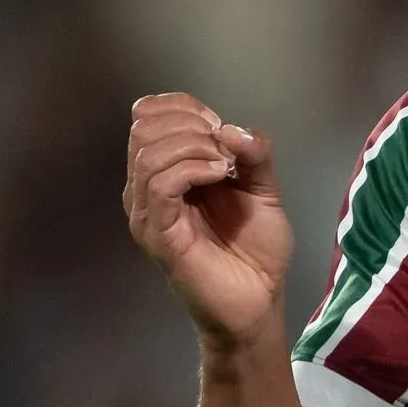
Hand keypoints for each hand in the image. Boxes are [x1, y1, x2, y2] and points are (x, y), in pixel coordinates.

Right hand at [123, 93, 293, 346]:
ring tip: (227, 166)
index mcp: (167, 171)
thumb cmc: (256, 248)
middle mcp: (147, 188)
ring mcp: (148, 211)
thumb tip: (231, 127)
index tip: (221, 126)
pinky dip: (192, 168)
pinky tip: (221, 175)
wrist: (259, 299)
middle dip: (190, 124)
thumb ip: (254, 154)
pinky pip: (159, 184)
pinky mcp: (157, 234)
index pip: (149, 115)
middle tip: (226, 149)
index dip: (185, 107)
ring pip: (149, 152)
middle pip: (144, 127)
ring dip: (195, 146)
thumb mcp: (263, 189)